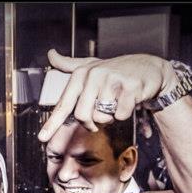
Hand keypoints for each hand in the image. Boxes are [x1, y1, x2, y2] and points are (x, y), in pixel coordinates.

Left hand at [38, 50, 172, 141]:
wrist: (149, 68)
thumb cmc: (116, 71)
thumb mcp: (91, 65)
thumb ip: (69, 64)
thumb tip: (50, 54)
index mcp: (81, 74)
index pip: (64, 103)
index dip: (52, 123)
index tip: (42, 138)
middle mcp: (94, 75)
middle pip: (82, 115)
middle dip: (91, 122)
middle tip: (100, 116)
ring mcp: (112, 80)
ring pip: (103, 117)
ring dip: (110, 115)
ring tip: (117, 100)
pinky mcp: (130, 87)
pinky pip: (120, 115)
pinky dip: (124, 113)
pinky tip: (129, 100)